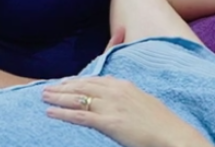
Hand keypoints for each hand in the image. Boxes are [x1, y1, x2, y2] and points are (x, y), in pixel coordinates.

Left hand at [43, 77, 209, 146]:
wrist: (172, 134)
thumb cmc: (161, 123)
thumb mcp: (143, 102)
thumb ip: (127, 97)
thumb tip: (118, 98)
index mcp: (124, 85)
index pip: (94, 79)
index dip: (76, 81)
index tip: (64, 82)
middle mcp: (115, 91)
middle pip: (82, 86)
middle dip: (62, 86)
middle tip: (46, 88)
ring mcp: (111, 106)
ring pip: (77, 98)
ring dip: (58, 97)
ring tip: (43, 97)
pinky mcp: (108, 122)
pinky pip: (80, 115)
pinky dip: (62, 113)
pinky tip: (50, 112)